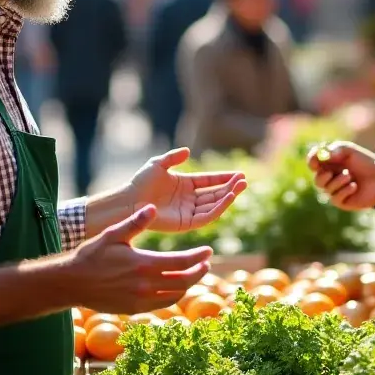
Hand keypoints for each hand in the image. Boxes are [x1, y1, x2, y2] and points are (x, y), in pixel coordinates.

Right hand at [71, 204, 212, 313]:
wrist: (71, 283)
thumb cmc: (91, 255)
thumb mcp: (113, 234)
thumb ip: (135, 222)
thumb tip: (153, 207)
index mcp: (143, 264)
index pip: (181, 262)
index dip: (198, 257)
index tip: (208, 251)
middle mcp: (145, 285)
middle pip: (184, 281)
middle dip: (199, 272)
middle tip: (206, 263)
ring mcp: (140, 300)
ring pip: (175, 295)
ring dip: (189, 285)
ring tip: (195, 275)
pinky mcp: (134, 309)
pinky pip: (161, 304)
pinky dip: (173, 296)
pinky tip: (175, 287)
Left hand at [126, 147, 246, 232]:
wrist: (130, 201)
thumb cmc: (141, 182)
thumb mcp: (158, 164)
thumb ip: (173, 157)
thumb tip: (188, 151)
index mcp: (185, 185)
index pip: (210, 181)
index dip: (224, 178)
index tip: (239, 174)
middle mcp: (189, 199)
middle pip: (215, 193)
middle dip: (230, 187)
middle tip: (244, 180)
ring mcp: (189, 211)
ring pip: (214, 205)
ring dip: (228, 197)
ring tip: (240, 187)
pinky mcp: (186, 223)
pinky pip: (207, 216)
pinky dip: (219, 208)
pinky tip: (228, 198)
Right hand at [306, 140, 374, 210]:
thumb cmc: (365, 161)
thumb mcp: (350, 151)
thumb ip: (335, 150)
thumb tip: (322, 155)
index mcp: (328, 164)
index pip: (312, 163)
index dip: (311, 161)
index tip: (315, 159)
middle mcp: (330, 178)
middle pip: (317, 180)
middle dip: (322, 176)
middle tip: (330, 172)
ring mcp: (336, 191)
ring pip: (326, 189)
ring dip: (337, 181)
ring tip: (349, 176)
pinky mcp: (343, 202)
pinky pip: (335, 198)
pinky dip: (343, 191)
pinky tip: (354, 186)